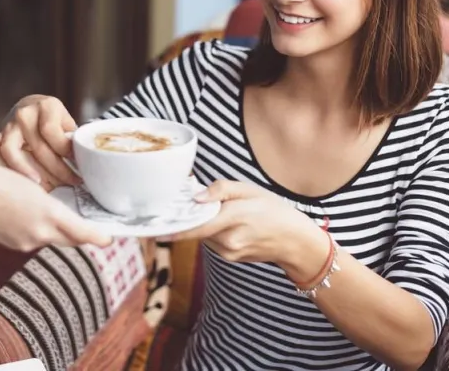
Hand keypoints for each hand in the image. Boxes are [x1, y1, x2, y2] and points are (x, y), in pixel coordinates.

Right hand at [0, 95, 80, 189]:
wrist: (35, 108)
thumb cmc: (56, 123)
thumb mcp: (67, 124)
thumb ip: (72, 139)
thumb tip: (87, 163)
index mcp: (48, 106)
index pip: (53, 133)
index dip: (66, 152)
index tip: (78, 165)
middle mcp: (26, 112)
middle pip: (38, 146)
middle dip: (57, 168)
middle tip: (70, 182)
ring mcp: (10, 122)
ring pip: (12, 148)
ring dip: (25, 168)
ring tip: (38, 183)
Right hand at [0, 163, 109, 250]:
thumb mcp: (33, 185)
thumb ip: (52, 204)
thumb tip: (66, 215)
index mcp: (48, 215)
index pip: (82, 233)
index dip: (98, 237)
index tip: (109, 238)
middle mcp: (39, 233)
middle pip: (70, 240)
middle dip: (81, 235)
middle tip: (94, 230)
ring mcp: (24, 242)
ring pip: (51, 238)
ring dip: (58, 230)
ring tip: (61, 216)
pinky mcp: (12, 244)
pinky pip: (34, 239)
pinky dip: (39, 230)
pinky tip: (33, 217)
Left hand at [168, 180, 318, 263]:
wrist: (295, 242)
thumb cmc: (274, 210)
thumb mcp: (251, 190)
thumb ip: (222, 190)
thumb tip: (196, 197)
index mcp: (234, 218)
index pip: (195, 225)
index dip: (173, 227)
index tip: (152, 228)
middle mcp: (229, 240)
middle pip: (196, 228)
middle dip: (190, 216)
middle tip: (187, 203)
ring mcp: (229, 252)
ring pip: (203, 235)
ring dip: (202, 224)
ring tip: (219, 211)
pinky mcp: (229, 258)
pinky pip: (211, 242)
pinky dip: (212, 232)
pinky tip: (226, 224)